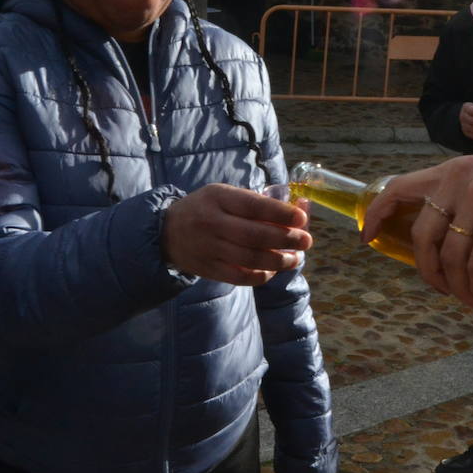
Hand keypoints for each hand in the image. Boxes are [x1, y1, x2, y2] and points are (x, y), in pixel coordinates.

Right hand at [163, 183, 311, 285]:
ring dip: (278, 260)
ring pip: (250, 258)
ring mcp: (210, 248)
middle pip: (255, 235)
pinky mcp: (209, 269)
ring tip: (295, 258)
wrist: (167, 232)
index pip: (253, 206)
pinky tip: (273, 270)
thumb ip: (255, 203)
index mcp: (218, 198)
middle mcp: (213, 223)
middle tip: (306, 240)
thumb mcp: (223, 195)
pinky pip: (240, 276)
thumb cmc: (205, 208)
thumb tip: (295, 212)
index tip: (301, 217)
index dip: (280, 213)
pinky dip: (261, 275)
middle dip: (286, 238)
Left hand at [359, 142, 472, 306]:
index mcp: (451, 170)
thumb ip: (469, 196)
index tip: (369, 238)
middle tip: (444, 289)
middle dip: (428, 272)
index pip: (398, 188)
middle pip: (423, 237)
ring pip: (450, 255)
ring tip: (472, 299)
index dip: (379, 215)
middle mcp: (458, 180)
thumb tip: (457, 236)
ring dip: (458, 286)